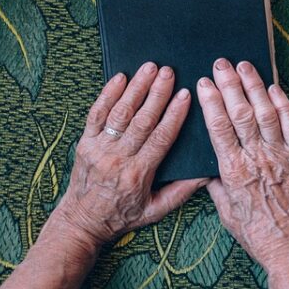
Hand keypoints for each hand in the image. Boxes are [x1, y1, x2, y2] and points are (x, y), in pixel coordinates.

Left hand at [2, 62, 206, 288]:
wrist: (82, 221)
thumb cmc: (121, 215)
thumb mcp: (155, 210)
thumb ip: (181, 192)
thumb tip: (206, 173)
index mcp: (138, 174)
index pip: (160, 138)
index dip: (174, 114)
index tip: (185, 95)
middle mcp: (118, 158)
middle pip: (141, 120)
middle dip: (157, 93)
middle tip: (169, 72)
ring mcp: (99, 148)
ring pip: (120, 112)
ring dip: (136, 87)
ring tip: (149, 67)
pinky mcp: (85, 142)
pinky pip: (96, 114)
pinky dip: (107, 94)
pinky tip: (119, 77)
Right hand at [197, 58, 288, 288]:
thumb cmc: (257, 232)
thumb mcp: (226, 211)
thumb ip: (216, 184)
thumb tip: (208, 165)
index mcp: (234, 170)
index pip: (219, 126)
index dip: (211, 101)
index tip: (204, 83)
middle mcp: (258, 157)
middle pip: (241, 112)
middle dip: (230, 84)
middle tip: (222, 63)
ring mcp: (282, 155)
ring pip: (266, 112)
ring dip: (255, 86)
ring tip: (245, 66)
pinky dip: (283, 104)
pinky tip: (274, 88)